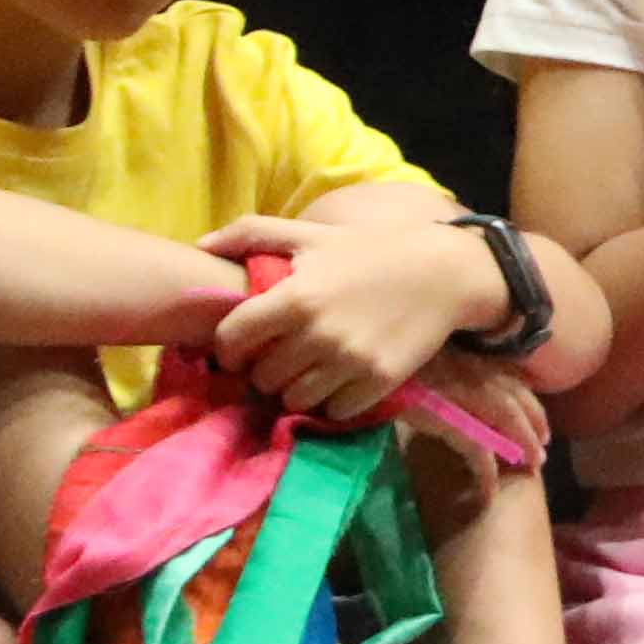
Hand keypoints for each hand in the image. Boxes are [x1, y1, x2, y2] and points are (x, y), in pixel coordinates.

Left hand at [199, 213, 497, 421]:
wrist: (444, 273)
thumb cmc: (370, 251)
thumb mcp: (312, 234)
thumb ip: (252, 233)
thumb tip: (200, 244)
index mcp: (293, 297)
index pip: (232, 340)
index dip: (228, 349)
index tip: (240, 349)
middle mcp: (317, 333)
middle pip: (261, 377)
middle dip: (265, 370)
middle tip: (281, 358)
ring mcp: (349, 360)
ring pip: (294, 399)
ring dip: (295, 389)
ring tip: (309, 372)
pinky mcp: (378, 381)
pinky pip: (334, 411)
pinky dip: (332, 401)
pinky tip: (340, 380)